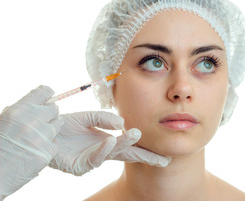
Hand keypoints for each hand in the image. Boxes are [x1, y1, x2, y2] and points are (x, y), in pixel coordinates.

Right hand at [0, 86, 62, 199]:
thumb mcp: (2, 122)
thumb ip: (18, 112)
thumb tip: (33, 104)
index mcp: (19, 111)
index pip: (43, 92)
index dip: (46, 94)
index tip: (48, 96)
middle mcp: (33, 121)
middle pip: (54, 109)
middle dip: (49, 113)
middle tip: (42, 120)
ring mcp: (42, 137)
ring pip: (58, 124)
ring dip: (50, 129)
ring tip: (37, 136)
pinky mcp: (48, 152)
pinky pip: (55, 142)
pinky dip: (49, 145)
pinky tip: (36, 150)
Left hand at [49, 111, 170, 175]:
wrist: (42, 130)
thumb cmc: (64, 125)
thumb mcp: (87, 116)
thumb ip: (104, 118)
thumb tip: (121, 124)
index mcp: (107, 141)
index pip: (130, 146)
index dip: (145, 149)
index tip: (163, 154)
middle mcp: (102, 152)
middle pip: (128, 155)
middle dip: (145, 158)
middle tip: (162, 159)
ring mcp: (92, 160)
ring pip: (114, 154)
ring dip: (125, 144)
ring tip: (135, 134)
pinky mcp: (80, 166)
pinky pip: (95, 158)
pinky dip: (104, 149)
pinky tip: (111, 140)